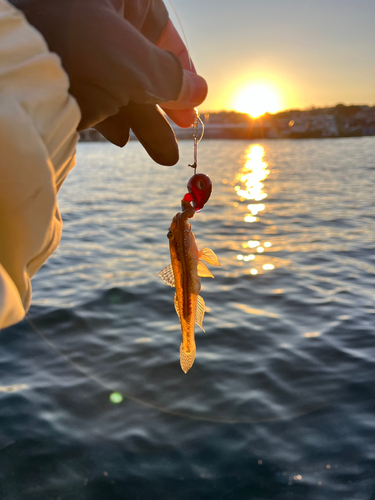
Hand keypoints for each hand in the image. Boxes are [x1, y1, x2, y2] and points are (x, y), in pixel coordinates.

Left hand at [10, 0, 206, 164]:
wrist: (12, 73)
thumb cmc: (79, 50)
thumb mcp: (138, 65)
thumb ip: (172, 79)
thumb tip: (199, 90)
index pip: (161, 29)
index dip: (183, 67)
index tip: (194, 99)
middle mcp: (95, 16)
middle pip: (141, 63)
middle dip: (165, 106)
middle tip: (182, 132)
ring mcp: (73, 43)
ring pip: (117, 84)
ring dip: (142, 123)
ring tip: (164, 157)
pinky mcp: (54, 71)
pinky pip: (88, 94)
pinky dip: (107, 118)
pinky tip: (120, 139)